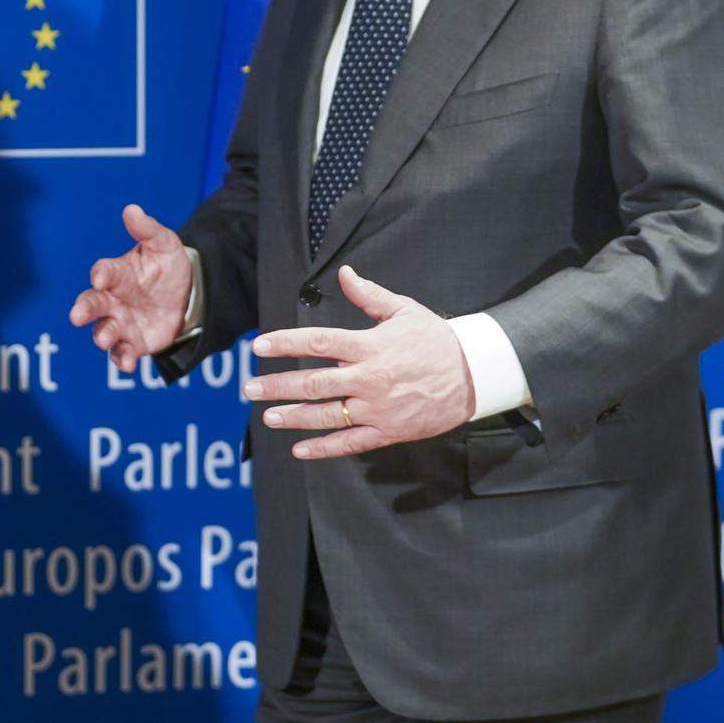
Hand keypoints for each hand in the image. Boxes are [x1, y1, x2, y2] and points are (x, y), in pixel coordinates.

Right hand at [67, 204, 191, 372]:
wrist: (187, 295)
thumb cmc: (166, 266)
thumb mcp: (164, 244)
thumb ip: (147, 229)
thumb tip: (132, 209)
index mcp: (117, 274)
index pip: (104, 272)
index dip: (101, 274)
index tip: (100, 278)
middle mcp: (113, 299)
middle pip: (92, 304)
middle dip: (84, 309)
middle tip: (76, 315)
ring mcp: (121, 322)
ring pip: (104, 331)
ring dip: (102, 336)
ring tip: (104, 339)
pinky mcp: (133, 342)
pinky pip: (123, 353)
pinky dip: (121, 359)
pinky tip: (126, 364)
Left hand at [244, 265, 475, 457]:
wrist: (474, 374)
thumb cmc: (435, 340)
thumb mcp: (404, 310)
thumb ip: (370, 296)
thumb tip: (345, 273)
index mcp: (369, 345)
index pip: (318, 341)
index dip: (285, 343)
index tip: (259, 346)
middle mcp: (369, 378)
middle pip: (314, 382)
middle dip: (277, 386)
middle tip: (249, 388)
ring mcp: (377, 408)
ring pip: (327, 415)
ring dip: (293, 417)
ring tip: (267, 416)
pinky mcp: (388, 431)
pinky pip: (351, 442)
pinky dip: (324, 448)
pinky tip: (299, 449)